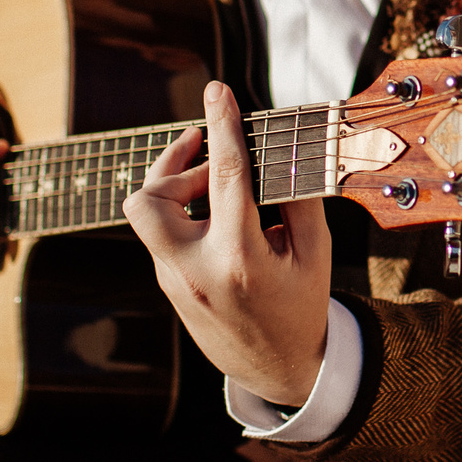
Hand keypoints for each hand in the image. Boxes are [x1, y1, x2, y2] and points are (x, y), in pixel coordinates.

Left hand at [123, 81, 331, 410]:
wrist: (280, 370)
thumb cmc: (301, 307)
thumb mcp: (314, 252)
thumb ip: (296, 196)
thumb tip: (281, 148)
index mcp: (239, 259)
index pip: (224, 176)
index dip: (221, 126)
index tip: (217, 91)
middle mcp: (195, 270)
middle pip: (148, 200)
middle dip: (171, 168)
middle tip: (207, 158)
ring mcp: (175, 282)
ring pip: (148, 216)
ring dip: (176, 190)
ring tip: (215, 184)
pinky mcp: (169, 286)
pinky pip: (163, 235)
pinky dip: (185, 214)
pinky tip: (218, 215)